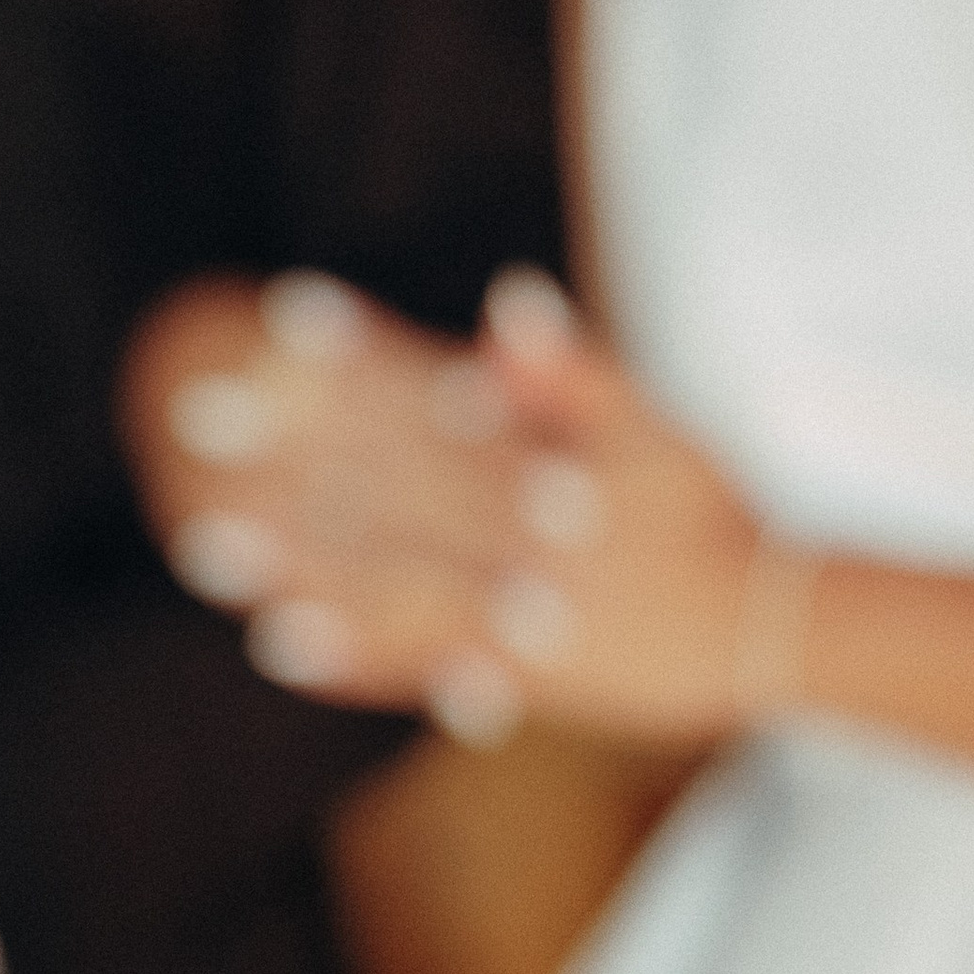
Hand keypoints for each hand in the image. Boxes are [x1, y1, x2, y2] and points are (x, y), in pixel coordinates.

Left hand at [124, 268, 781, 749]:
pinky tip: (276, 642)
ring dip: (296, 562)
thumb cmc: (710, 520)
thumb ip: (573, 375)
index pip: (438, 393)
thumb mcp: (655, 436)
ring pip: (391, 578)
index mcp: (553, 460)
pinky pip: (424, 666)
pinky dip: (353, 657)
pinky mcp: (521, 677)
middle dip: (294, 451)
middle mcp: (526, 533)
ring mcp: (520, 610)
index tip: (283, 316)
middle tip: (199, 419)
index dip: (360, 355)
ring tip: (204, 543)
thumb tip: (503, 296)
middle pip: (393, 481)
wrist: (773, 638)